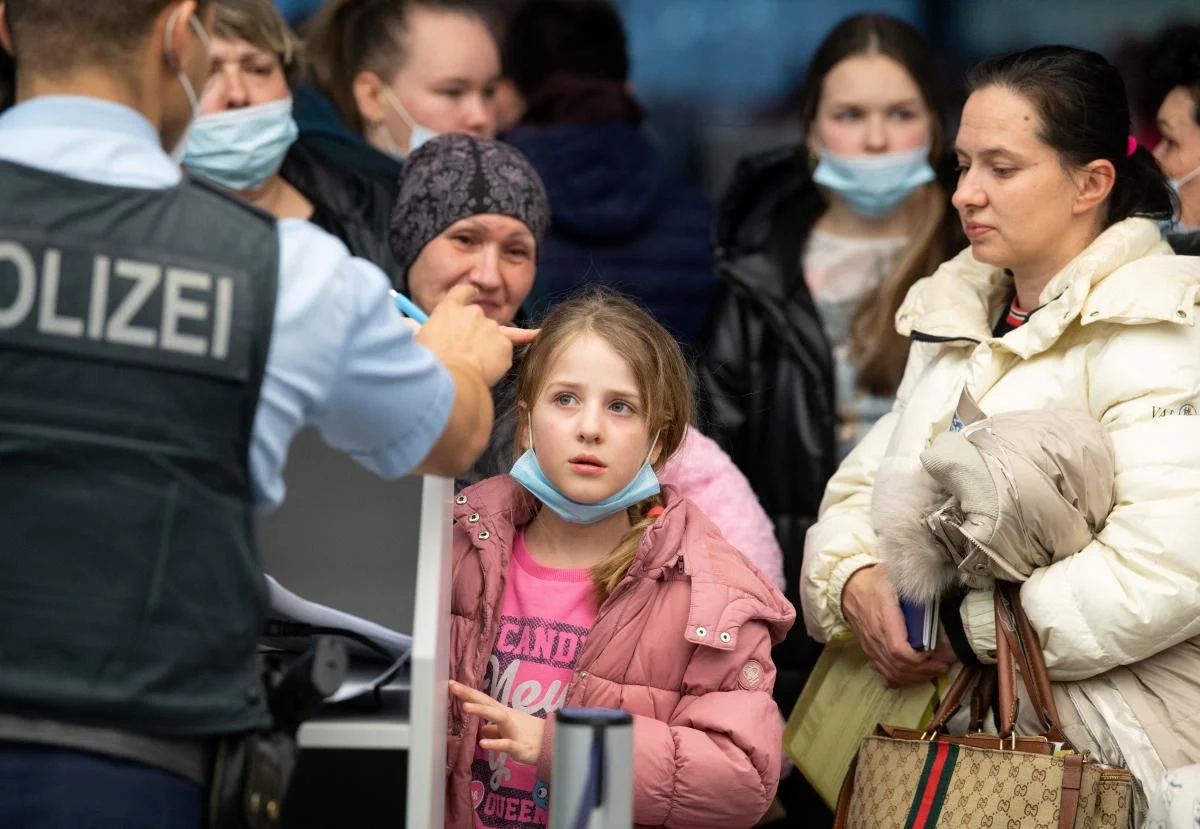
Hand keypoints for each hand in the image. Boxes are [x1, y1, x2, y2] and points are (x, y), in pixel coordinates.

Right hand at [416, 285, 535, 386]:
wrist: (451, 379)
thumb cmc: (429, 363)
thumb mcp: (417, 341)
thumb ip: (422, 330)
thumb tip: (411, 326)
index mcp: (448, 309)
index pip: (463, 292)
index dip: (469, 294)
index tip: (473, 295)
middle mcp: (472, 313)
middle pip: (479, 318)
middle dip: (476, 332)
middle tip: (466, 351)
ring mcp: (490, 327)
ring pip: (493, 336)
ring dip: (487, 347)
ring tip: (474, 365)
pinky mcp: (504, 344)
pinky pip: (504, 351)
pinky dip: (498, 360)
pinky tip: (488, 370)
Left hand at [449, 680, 544, 764]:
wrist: (553, 744)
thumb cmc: (529, 736)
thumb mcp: (508, 732)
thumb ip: (494, 731)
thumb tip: (482, 730)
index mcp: (503, 714)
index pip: (483, 700)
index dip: (468, 693)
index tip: (452, 684)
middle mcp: (507, 718)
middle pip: (488, 703)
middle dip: (471, 695)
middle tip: (454, 686)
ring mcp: (514, 731)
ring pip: (499, 718)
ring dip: (482, 711)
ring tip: (465, 708)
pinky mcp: (520, 747)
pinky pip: (507, 744)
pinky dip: (496, 743)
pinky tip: (483, 743)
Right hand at [841, 565, 953, 688]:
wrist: (848, 587)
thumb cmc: (874, 581)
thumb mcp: (893, 576)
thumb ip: (913, 584)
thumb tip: (934, 587)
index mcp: (884, 618)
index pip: (899, 650)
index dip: (918, 659)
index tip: (934, 652)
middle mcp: (876, 637)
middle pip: (898, 666)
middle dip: (923, 671)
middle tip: (942, 666)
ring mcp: (871, 646)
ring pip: (891, 673)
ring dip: (914, 677)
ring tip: (931, 671)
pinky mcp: (869, 650)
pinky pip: (883, 671)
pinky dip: (899, 679)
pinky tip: (911, 677)